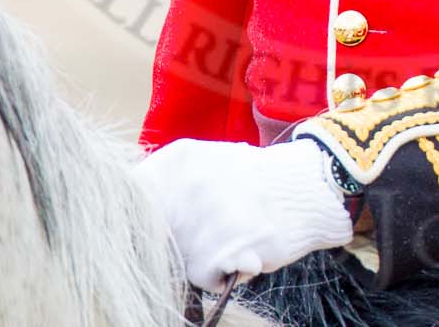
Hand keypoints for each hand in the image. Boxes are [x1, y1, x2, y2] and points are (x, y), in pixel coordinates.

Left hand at [133, 137, 355, 291]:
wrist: (310, 186)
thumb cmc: (255, 181)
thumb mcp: (207, 163)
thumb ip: (170, 184)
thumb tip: (132, 216)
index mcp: (176, 160)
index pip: (128, 199)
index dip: (132, 222)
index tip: (142, 233)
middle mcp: (186, 186)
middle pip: (152, 238)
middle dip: (172, 245)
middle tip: (204, 234)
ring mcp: (205, 218)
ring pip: (180, 262)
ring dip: (200, 262)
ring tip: (230, 239)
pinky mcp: (225, 249)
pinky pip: (206, 279)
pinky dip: (223, 274)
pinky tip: (244, 251)